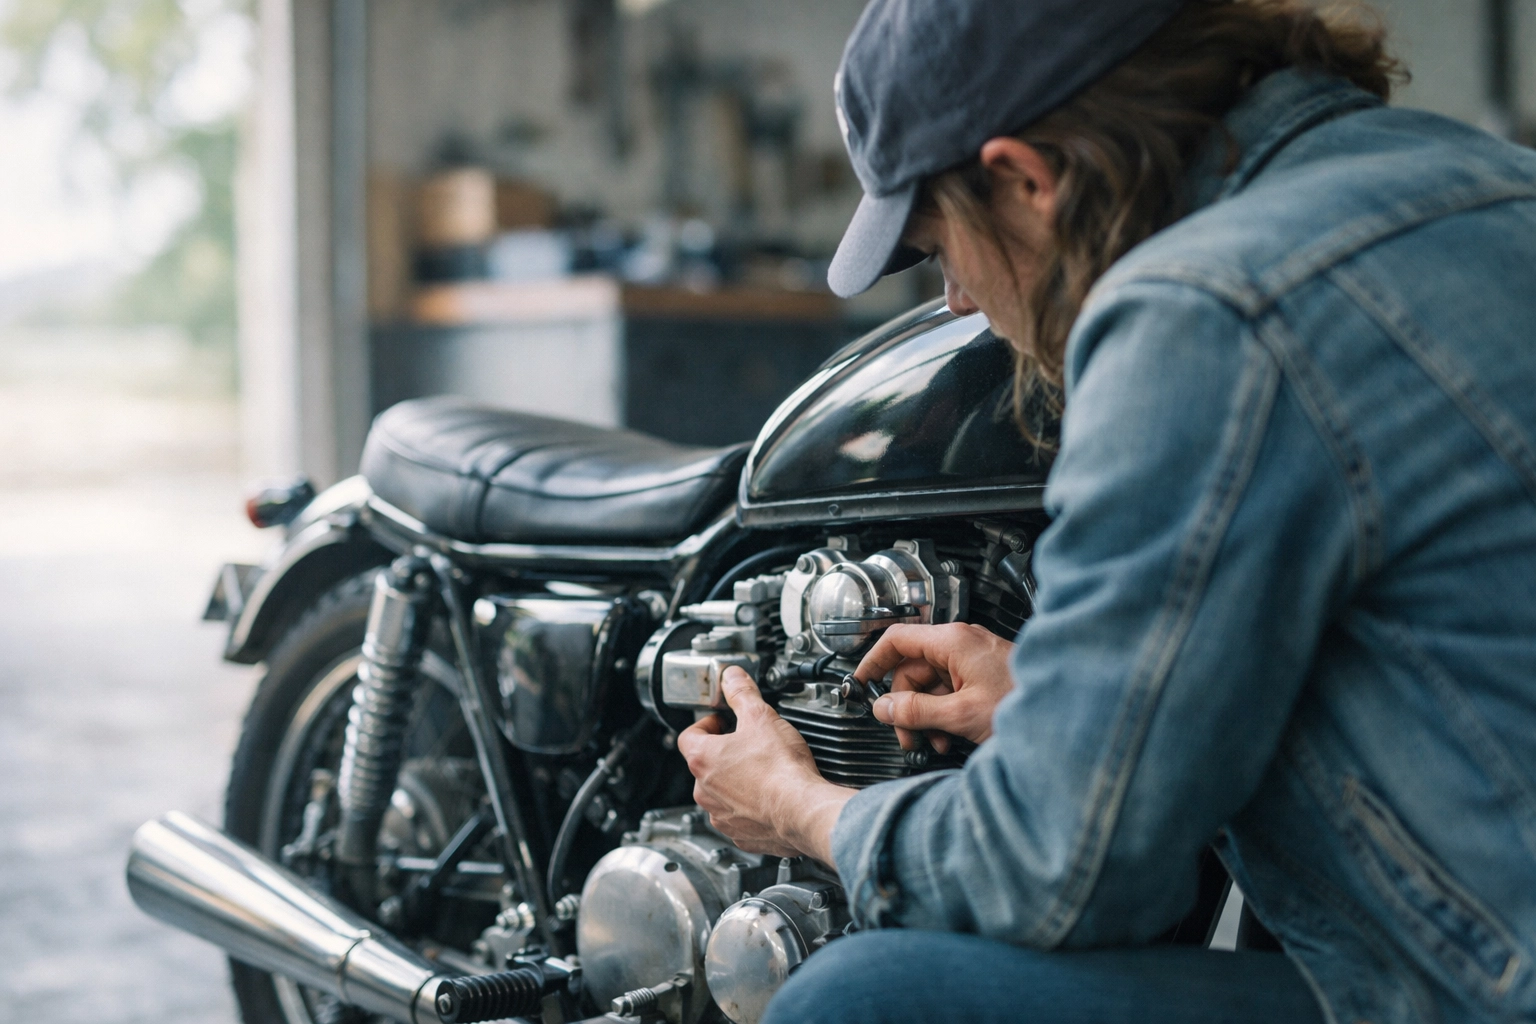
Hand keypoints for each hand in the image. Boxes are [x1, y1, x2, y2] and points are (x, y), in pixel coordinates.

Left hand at [678, 667, 854, 863]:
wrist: (802, 811)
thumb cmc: (781, 769)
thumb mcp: (761, 717)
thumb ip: (742, 693)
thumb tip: (732, 677)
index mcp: (703, 759)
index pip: (689, 736)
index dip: (706, 725)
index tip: (722, 722)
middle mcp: (705, 791)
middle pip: (705, 764)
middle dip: (724, 752)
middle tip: (747, 743)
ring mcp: (721, 815)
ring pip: (720, 792)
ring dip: (735, 781)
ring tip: (761, 770)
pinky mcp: (740, 834)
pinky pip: (738, 816)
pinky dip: (749, 806)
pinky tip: (769, 795)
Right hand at [854, 622, 1015, 752]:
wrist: (1066, 714)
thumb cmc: (1024, 705)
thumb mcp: (960, 714)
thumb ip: (917, 711)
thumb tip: (885, 709)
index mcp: (953, 641)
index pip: (897, 639)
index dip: (873, 661)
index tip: (860, 683)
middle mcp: (962, 644)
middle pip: (912, 670)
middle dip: (906, 705)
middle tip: (906, 734)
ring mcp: (973, 660)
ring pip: (931, 685)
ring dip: (926, 715)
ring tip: (934, 741)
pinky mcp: (984, 676)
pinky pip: (951, 691)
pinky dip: (944, 714)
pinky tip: (950, 736)